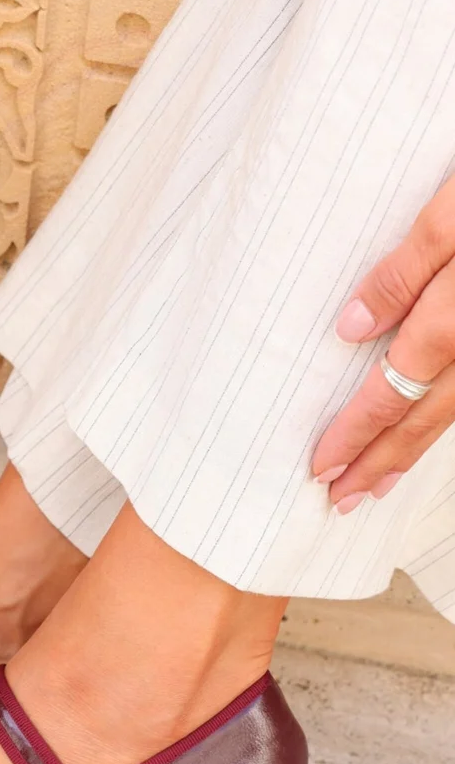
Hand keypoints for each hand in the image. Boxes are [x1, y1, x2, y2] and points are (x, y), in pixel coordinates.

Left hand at [312, 174, 454, 512]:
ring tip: (378, 481)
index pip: (400, 384)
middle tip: (342, 499)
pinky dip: (447, 412)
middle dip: (384, 459)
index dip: (360, 429)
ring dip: (417, 448)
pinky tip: (428, 424)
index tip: (321, 465)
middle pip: (432, 411)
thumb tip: (352, 330)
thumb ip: (409, 264)